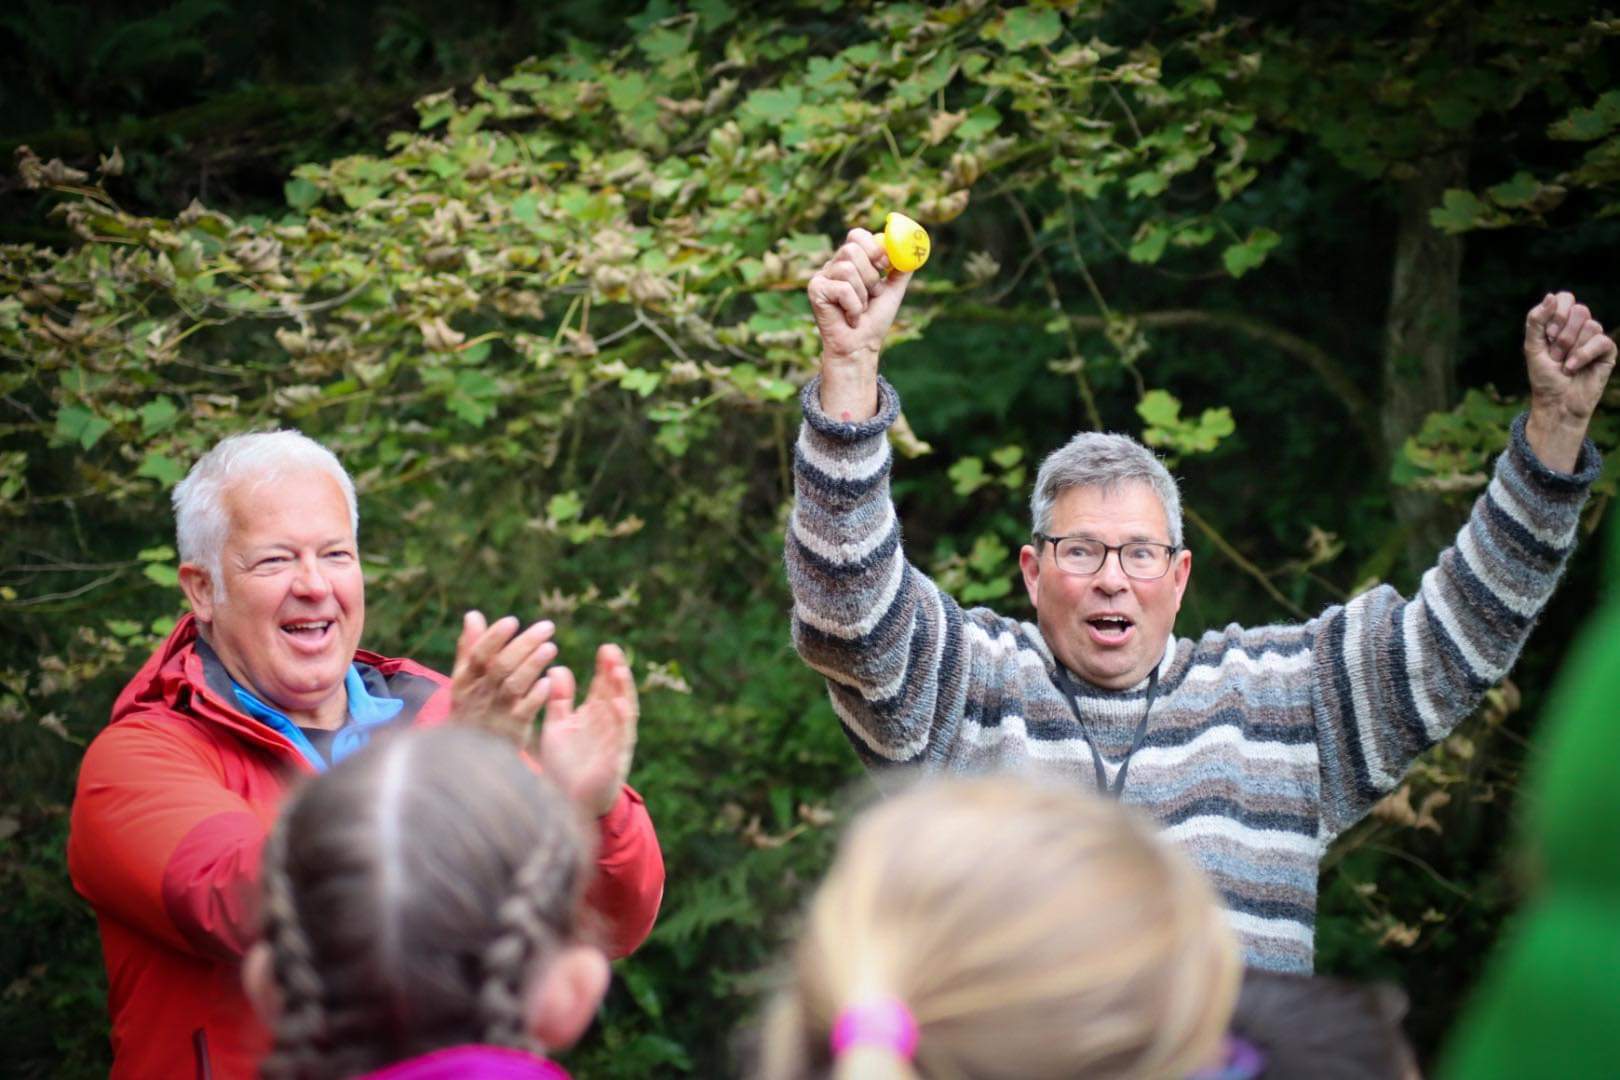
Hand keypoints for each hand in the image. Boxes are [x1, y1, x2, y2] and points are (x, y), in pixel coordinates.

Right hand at [447, 611, 557, 749]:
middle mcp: (478, 695)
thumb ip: (470, 648)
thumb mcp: (464, 681)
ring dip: (533, 665)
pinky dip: (536, 696)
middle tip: (548, 627)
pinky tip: (549, 682)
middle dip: (524, 644)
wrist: (469, 757)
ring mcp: (496, 713)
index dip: (494, 637)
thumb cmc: (470, 709)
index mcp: (464, 681)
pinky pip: (526, 711)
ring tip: (551, 647)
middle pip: (501, 666)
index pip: (478, 655)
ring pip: (514, 686)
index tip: (513, 620)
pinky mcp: (514, 730)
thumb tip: (472, 615)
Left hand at [537, 644, 638, 817]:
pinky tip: (618, 703)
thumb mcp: (557, 726)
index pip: (604, 687)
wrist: (564, 805)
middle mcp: (608, 727)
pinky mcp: (612, 761)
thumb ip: (559, 700)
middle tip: (612, 651)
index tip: (605, 648)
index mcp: (595, 717)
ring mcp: (613, 743)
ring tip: (619, 670)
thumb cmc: (565, 766)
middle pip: (616, 694)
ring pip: (622, 712)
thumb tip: (557, 667)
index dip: (606, 668)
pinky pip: (620, 738)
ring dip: (622, 691)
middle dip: (615, 673)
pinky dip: (620, 720)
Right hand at [807, 228, 911, 420]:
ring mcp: (822, 277)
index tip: (885, 266)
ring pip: (848, 269)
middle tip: (872, 294)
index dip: (873, 247)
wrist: (860, 347)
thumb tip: (912, 248)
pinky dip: (854, 306)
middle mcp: (833, 265)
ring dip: (862, 294)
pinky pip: (842, 288)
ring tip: (859, 309)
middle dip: (870, 275)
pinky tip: (850, 317)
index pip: (857, 235)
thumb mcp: (892, 290)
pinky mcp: (815, 290)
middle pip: (852, 248)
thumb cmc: (874, 320)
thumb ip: (901, 268)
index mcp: (850, 261)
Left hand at [1524, 292, 1615, 470]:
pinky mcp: (1607, 352)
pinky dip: (1583, 355)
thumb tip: (1550, 296)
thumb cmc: (1543, 377)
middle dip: (1563, 335)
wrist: (1556, 403)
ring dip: (1571, 348)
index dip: (1557, 314)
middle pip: (1580, 310)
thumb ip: (1536, 321)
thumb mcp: (1532, 347)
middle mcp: (1579, 327)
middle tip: (1556, 354)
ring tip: (1565, 364)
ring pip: (1590, 325)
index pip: (1565, 298)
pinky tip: (1573, 367)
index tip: (1548, 334)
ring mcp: (1594, 338)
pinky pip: (1600, 341)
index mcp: (1560, 322)